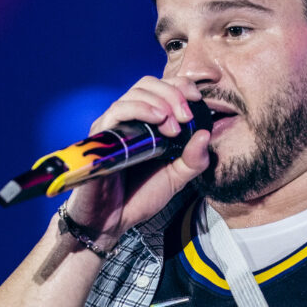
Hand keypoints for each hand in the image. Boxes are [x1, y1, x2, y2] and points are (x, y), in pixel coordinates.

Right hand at [63, 76, 209, 249]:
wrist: (110, 221)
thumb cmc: (138, 197)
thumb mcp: (176, 178)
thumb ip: (194, 160)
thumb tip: (206, 134)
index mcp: (145, 123)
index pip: (161, 89)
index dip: (180, 87)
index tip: (198, 99)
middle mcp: (127, 120)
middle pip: (147, 84)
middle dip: (173, 94)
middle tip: (186, 116)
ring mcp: (113, 126)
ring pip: (134, 93)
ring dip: (160, 102)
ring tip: (174, 125)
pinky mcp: (100, 137)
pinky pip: (117, 111)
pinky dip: (141, 109)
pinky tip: (158, 120)